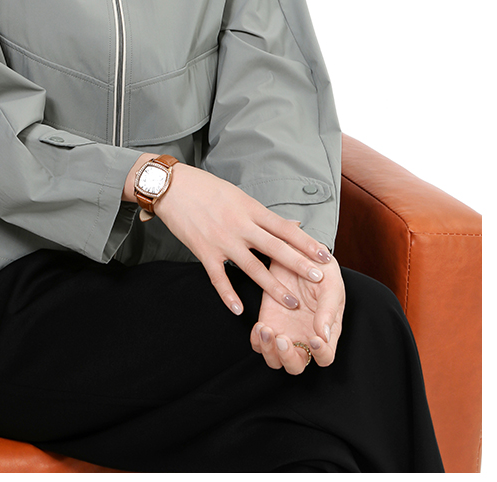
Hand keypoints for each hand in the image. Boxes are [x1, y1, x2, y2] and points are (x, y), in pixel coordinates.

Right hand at [151, 163, 333, 314]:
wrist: (171, 186)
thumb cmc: (205, 187)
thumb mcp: (238, 195)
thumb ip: (262, 214)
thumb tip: (292, 225)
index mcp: (250, 208)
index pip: (284, 228)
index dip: (306, 243)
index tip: (325, 255)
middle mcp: (239, 225)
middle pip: (275, 248)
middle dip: (299, 265)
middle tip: (319, 280)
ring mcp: (221, 239)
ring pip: (253, 268)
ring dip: (273, 287)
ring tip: (291, 302)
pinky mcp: (204, 251)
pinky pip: (218, 278)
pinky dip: (228, 295)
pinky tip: (239, 310)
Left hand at [251, 256, 345, 373]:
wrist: (295, 248)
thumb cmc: (320, 267)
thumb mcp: (330, 283)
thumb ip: (328, 310)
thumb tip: (324, 335)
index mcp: (325, 330)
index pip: (325, 357)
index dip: (320, 354)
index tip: (314, 339)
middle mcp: (304, 336)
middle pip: (296, 365)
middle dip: (288, 358)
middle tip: (283, 339)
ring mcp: (284, 330)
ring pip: (275, 359)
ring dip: (269, 351)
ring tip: (266, 329)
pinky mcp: (267, 321)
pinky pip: (259, 342)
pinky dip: (257, 340)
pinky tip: (259, 326)